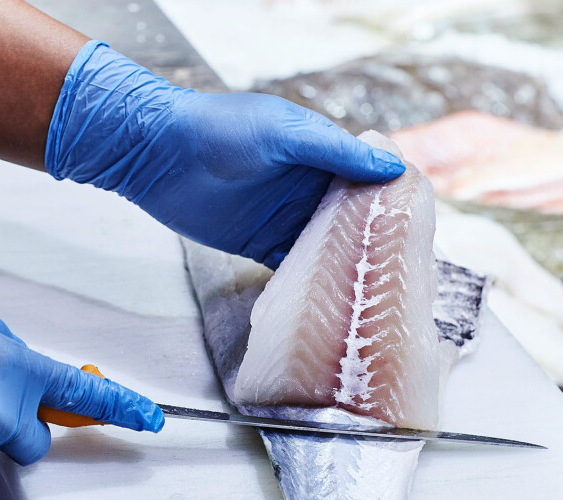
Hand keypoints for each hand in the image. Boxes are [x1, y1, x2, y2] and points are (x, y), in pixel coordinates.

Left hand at [46, 41, 404, 268]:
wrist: (156, 154)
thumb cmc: (219, 130)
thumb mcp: (281, 132)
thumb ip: (333, 151)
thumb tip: (392, 168)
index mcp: (319, 153)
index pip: (368, 176)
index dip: (393, 196)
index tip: (420, 222)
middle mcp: (307, 186)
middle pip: (353, 216)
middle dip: (375, 237)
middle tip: (405, 266)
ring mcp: (285, 217)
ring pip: (328, 244)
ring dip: (348, 263)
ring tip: (377, 290)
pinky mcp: (259, 243)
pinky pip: (294, 265)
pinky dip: (312, 280)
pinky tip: (331, 298)